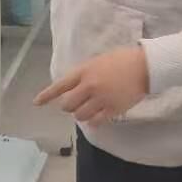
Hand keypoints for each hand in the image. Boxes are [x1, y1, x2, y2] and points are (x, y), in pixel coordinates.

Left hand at [35, 46, 149, 123]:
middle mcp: (89, 86)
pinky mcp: (112, 109)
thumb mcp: (98, 61)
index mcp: (85, 71)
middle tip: (77, 103)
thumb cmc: (122, 59)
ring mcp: (100, 99)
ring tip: (89, 109)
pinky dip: (93, 121)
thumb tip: (74, 88)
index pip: (60, 85)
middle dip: (69, 106)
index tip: (37, 103)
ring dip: (81, 114)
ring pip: (79, 115)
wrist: (145, 66)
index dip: (47, 95)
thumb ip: (85, 74)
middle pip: (67, 105)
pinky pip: (95, 121)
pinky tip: (96, 118)